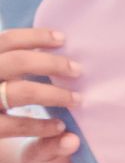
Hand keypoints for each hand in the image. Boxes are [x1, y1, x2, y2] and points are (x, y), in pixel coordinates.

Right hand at [0, 28, 85, 162]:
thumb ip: (13, 64)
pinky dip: (40, 125)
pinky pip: (14, 126)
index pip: (4, 41)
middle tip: (78, 70)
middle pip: (14, 62)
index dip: (33, 36)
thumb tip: (51, 43)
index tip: (63, 39)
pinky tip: (59, 126)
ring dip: (53, 94)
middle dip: (50, 64)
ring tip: (77, 100)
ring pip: (19, 92)